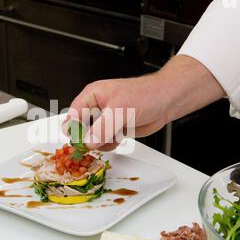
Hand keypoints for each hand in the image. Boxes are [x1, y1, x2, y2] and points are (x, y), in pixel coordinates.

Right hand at [64, 55, 224, 150]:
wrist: (166, 101)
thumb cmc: (146, 94)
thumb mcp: (121, 110)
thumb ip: (103, 127)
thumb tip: (88, 141)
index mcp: (92, 96)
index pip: (73, 116)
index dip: (75, 130)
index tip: (80, 142)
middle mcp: (96, 107)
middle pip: (80, 129)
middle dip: (88, 139)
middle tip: (98, 141)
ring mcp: (105, 120)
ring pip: (92, 138)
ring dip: (100, 143)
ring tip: (113, 136)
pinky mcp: (114, 129)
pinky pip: (104, 142)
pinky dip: (109, 144)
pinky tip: (119, 138)